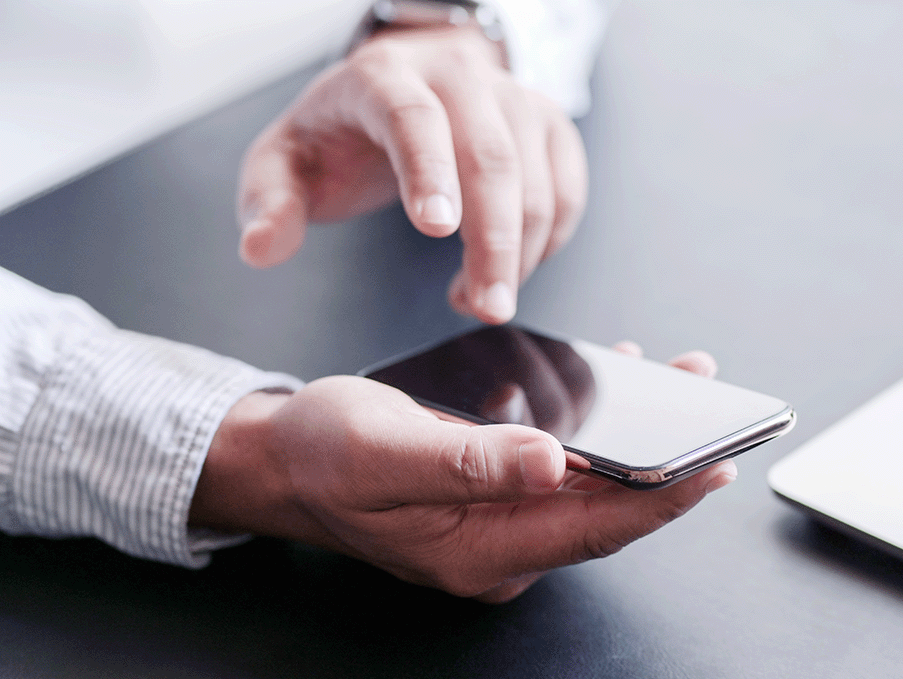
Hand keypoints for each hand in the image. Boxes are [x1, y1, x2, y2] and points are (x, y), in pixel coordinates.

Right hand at [192, 348, 733, 602]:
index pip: (597, 530)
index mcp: (479, 551)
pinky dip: (599, 433)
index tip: (717, 460)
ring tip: (679, 382)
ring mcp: (503, 528)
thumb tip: (554, 462)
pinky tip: (615, 387)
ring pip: (593, 488)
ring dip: (639, 440)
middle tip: (714, 402)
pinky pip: (567, 472)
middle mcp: (502, 549)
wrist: (283, 461)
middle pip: (608, 510)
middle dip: (667, 460)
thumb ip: (467, 461)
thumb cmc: (323, 453)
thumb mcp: (383, 449)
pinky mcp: (498, 499)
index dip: (664, 498)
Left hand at [236, 24, 587, 323]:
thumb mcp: (286, 161)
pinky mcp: (549, 124)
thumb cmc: (343, 133)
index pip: (414, 118)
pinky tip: (515, 269)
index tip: (437, 232)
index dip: (429, 172)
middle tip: (488, 308)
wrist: (403, 88)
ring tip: (479, 298)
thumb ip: (269, 202)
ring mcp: (512, 95)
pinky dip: (551, 241)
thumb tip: (261, 249)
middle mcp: (457, 75)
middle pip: (491, 156)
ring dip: (522, 253)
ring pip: (538, 178)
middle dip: (495, 241)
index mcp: (384, 77)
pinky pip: (568, 190)